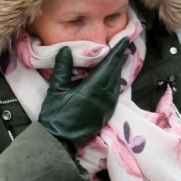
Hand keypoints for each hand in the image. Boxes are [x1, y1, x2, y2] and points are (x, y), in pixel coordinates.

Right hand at [38, 39, 127, 154]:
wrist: (59, 139)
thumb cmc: (56, 114)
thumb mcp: (56, 90)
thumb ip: (63, 68)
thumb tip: (66, 49)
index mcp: (93, 88)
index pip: (109, 65)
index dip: (117, 52)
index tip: (124, 40)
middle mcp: (104, 97)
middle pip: (115, 73)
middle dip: (118, 59)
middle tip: (119, 47)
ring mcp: (107, 107)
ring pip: (116, 84)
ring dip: (116, 71)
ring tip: (115, 61)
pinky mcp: (106, 114)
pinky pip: (114, 94)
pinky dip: (114, 83)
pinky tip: (110, 81)